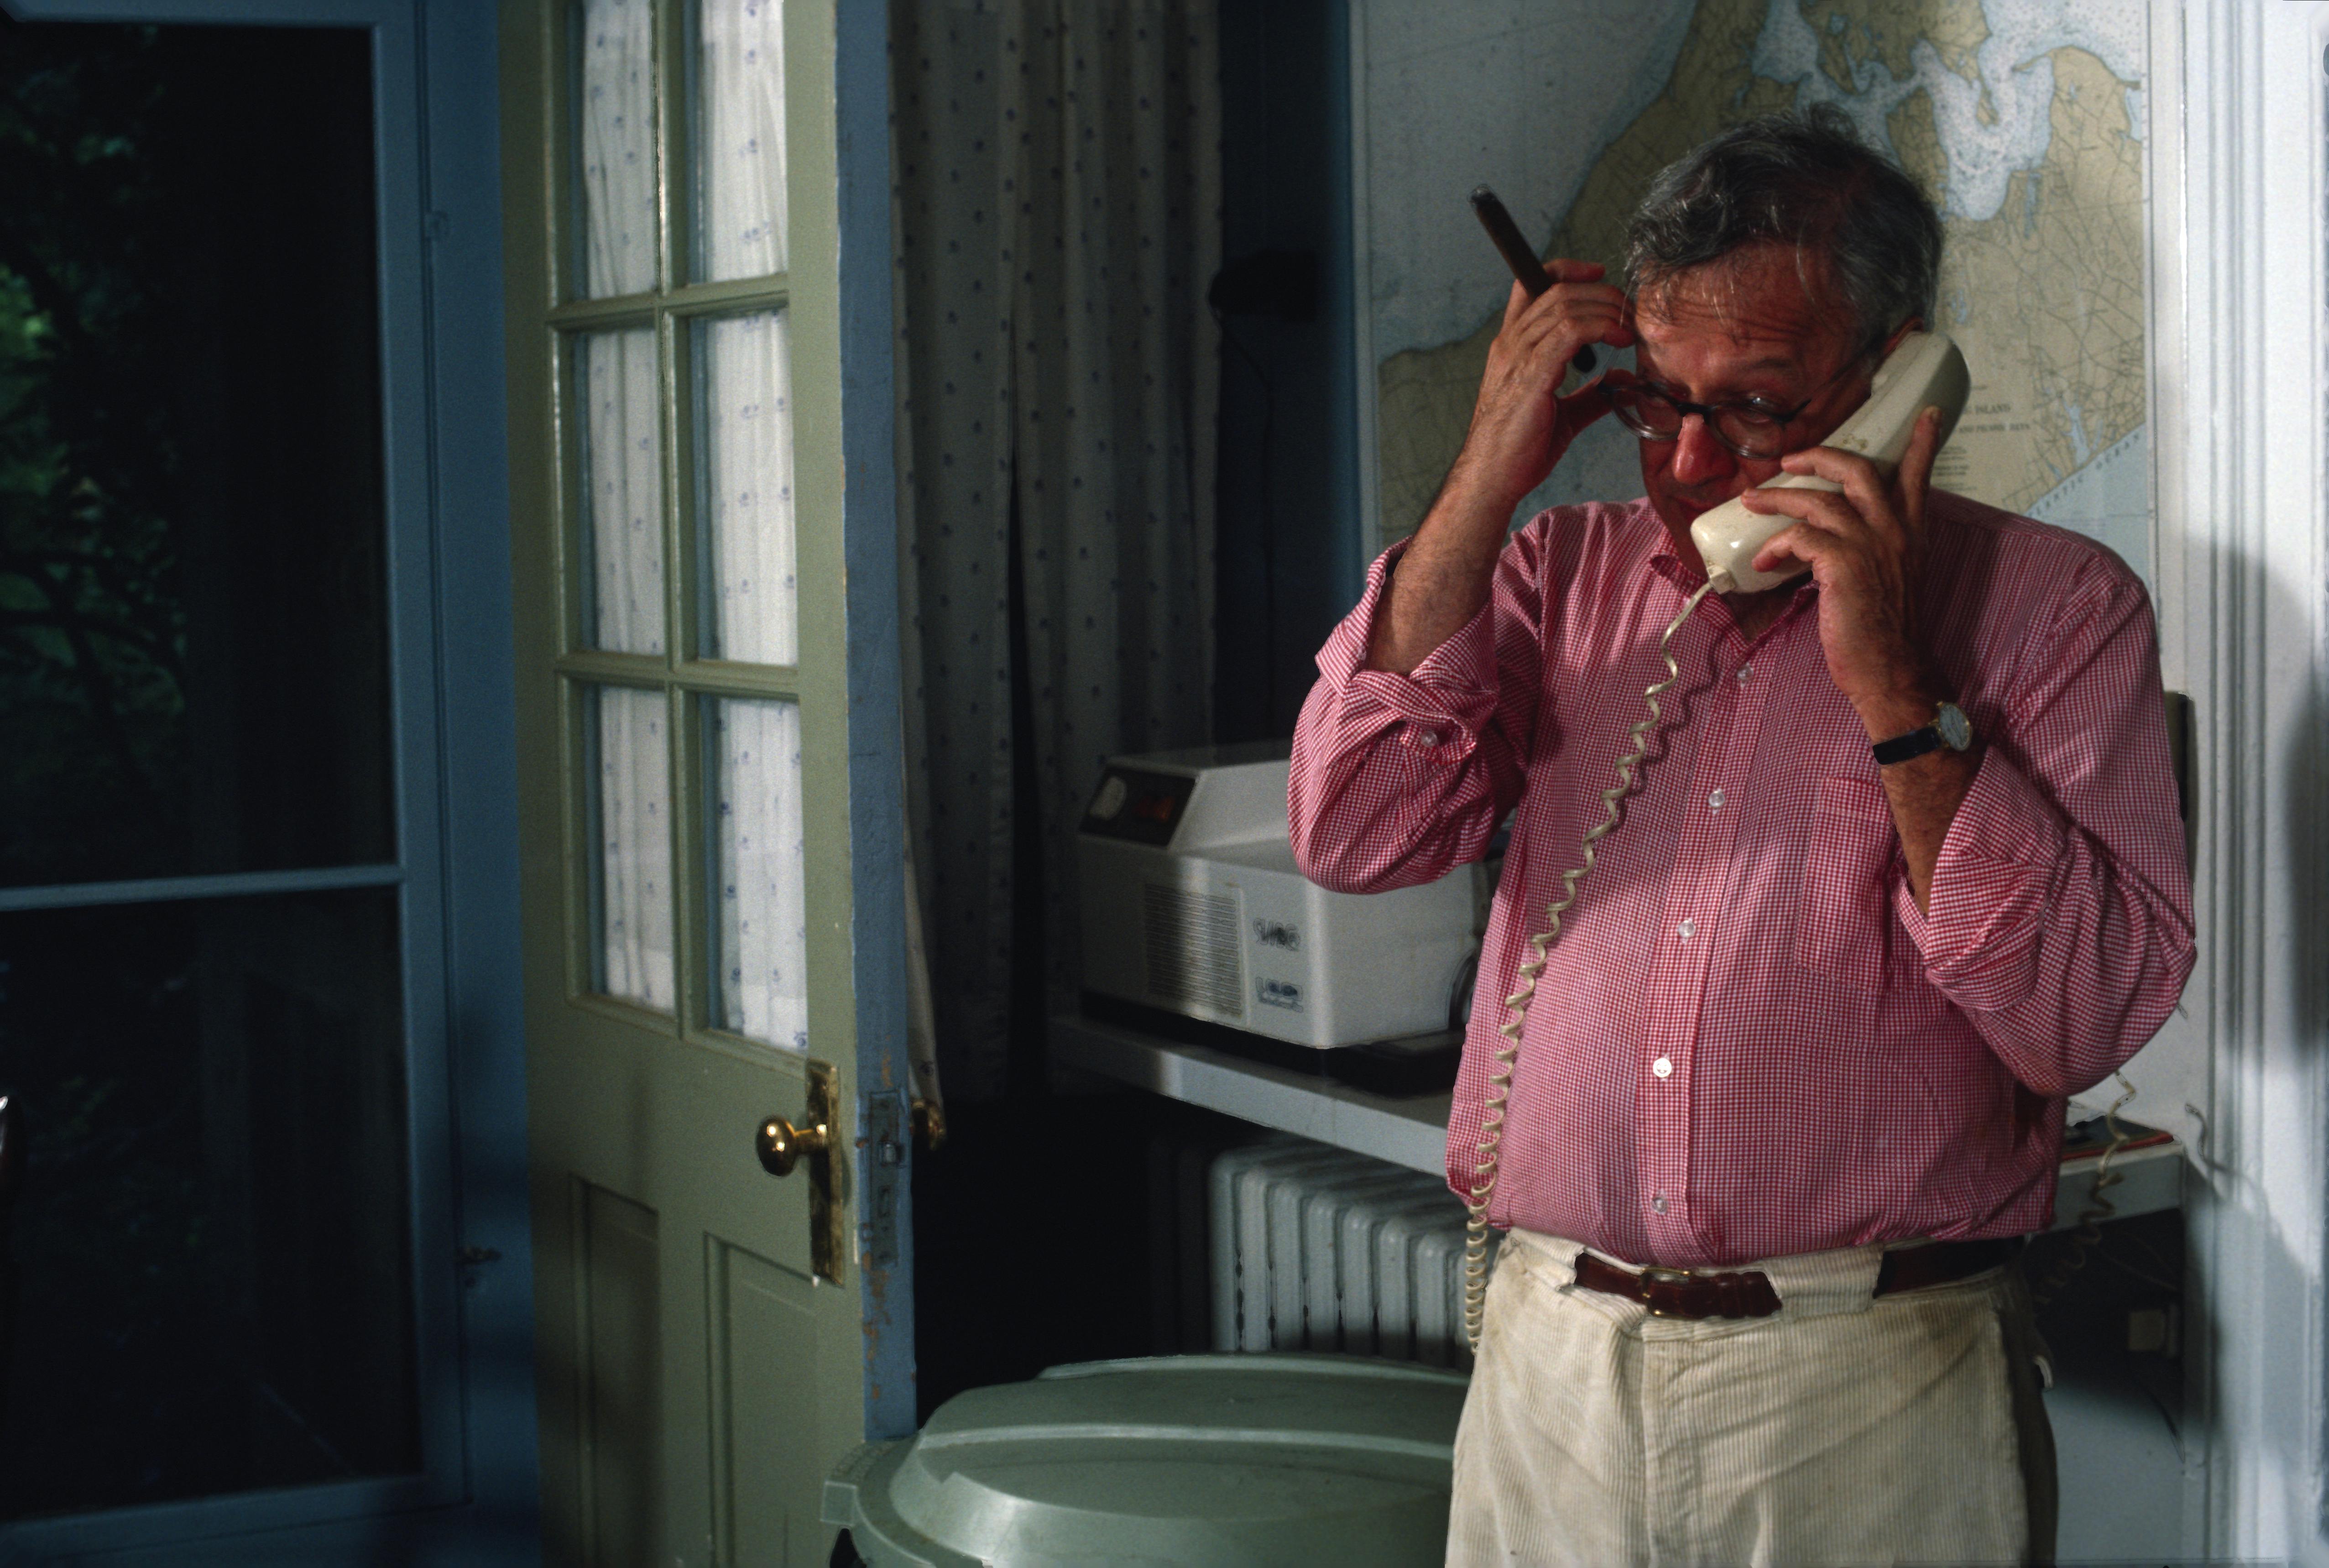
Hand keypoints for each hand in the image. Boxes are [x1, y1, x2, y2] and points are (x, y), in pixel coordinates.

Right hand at [1445, 264, 1632, 512]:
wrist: (1491, 479)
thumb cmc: (1517, 451)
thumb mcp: (1562, 415)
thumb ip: (1590, 395)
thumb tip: (1622, 382)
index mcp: (1512, 347)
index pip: (1531, 284)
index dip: (1567, 270)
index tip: (1599, 277)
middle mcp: (1511, 344)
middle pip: (1557, 289)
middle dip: (1602, 293)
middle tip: (1630, 313)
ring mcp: (1518, 357)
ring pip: (1565, 304)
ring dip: (1606, 309)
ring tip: (1629, 328)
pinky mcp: (1532, 375)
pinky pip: (1569, 331)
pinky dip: (1600, 327)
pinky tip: (1618, 340)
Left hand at [1737, 405, 1946, 730]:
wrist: (1890, 669)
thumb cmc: (1883, 629)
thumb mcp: (1890, 577)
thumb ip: (1872, 548)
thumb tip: (1828, 538)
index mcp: (1910, 532)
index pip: (1919, 476)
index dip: (1922, 443)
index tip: (1926, 412)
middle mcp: (1894, 531)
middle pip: (1858, 469)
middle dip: (1820, 455)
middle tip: (1789, 459)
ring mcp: (1869, 545)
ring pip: (1819, 500)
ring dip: (1778, 499)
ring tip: (1752, 502)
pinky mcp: (1842, 565)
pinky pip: (1799, 538)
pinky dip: (1775, 546)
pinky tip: (1762, 563)